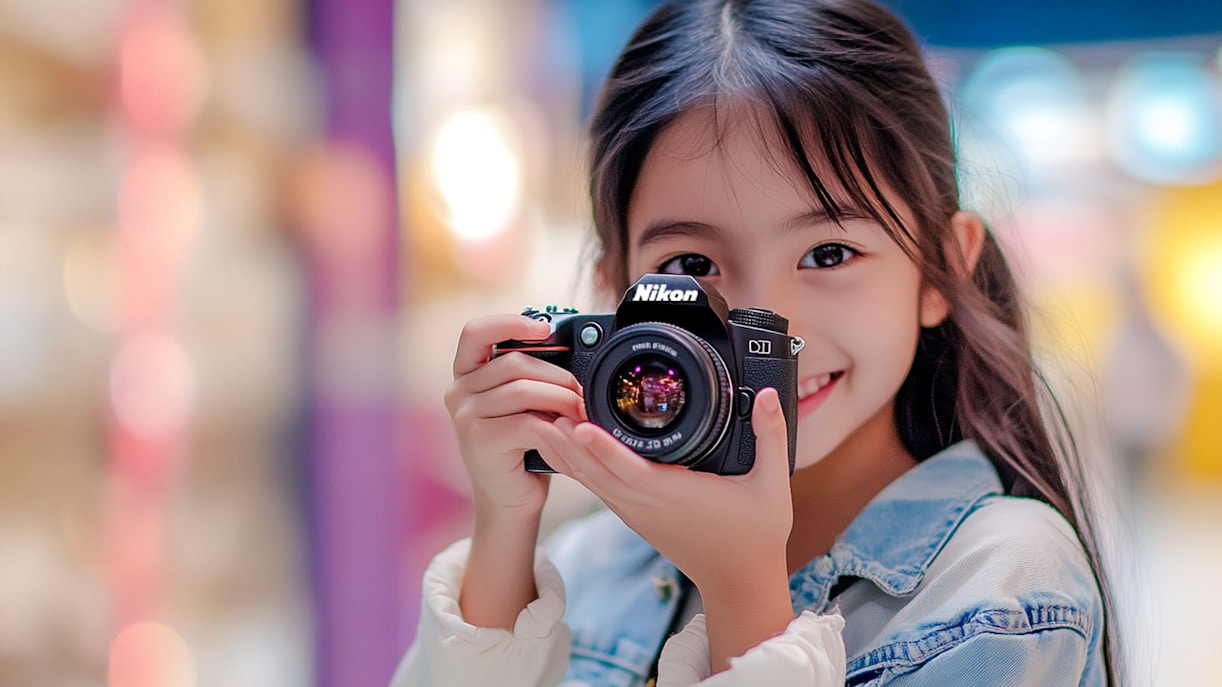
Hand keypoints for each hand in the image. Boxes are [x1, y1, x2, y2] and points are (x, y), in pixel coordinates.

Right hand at [446, 314, 586, 629]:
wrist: (511, 499)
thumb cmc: (523, 446)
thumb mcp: (524, 403)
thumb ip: (533, 375)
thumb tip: (575, 346)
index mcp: (466, 373)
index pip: (475, 331)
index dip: (509, 322)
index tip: (546, 327)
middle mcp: (457, 391)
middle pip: (514, 362)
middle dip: (557, 375)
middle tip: (584, 392)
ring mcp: (464, 416)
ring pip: (523, 389)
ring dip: (562, 399)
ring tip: (583, 411)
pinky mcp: (480, 441)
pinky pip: (527, 421)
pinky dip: (555, 425)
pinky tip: (570, 432)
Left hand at [534, 387, 792, 596]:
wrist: (739, 581)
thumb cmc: (755, 534)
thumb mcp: (772, 485)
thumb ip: (770, 436)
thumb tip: (771, 394)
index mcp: (677, 496)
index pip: (631, 471)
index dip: (603, 449)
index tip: (578, 425)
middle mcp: (648, 505)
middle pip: (597, 473)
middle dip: (567, 442)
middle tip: (541, 408)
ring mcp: (637, 512)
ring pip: (592, 481)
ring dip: (564, 453)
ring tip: (538, 420)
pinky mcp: (634, 515)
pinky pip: (598, 487)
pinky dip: (577, 466)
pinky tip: (561, 445)